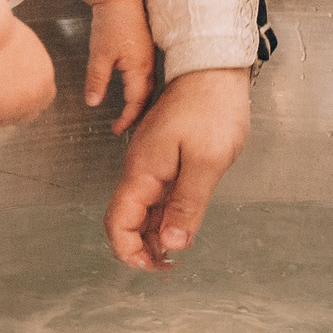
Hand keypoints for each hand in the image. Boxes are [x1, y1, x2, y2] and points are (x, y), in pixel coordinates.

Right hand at [0, 22, 55, 127]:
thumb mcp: (25, 49)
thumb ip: (25, 70)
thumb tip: (13, 76)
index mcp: (44, 81)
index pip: (39, 102)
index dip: (21, 99)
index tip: (8, 94)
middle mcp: (32, 99)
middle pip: (18, 117)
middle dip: (2, 108)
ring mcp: (10, 109)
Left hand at [86, 0, 155, 133]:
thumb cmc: (111, 23)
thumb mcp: (100, 54)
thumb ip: (96, 80)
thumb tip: (93, 103)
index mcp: (139, 68)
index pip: (137, 102)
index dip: (127, 119)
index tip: (116, 130)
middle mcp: (149, 65)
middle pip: (147, 97)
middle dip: (136, 115)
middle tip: (123, 126)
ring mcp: (149, 56)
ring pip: (148, 87)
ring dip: (139, 102)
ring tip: (128, 113)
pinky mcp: (146, 49)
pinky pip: (147, 76)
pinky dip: (140, 89)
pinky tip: (132, 90)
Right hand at [103, 67, 249, 268]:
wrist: (213, 66)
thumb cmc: (212, 107)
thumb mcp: (207, 161)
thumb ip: (187, 205)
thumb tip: (172, 243)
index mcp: (143, 170)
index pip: (118, 222)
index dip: (129, 251)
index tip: (155, 266)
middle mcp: (141, 169)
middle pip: (126, 219)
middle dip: (142, 248)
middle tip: (169, 266)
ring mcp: (152, 162)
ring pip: (143, 209)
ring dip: (155, 234)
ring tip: (177, 253)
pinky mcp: (165, 157)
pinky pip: (157, 195)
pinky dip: (165, 216)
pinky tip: (181, 226)